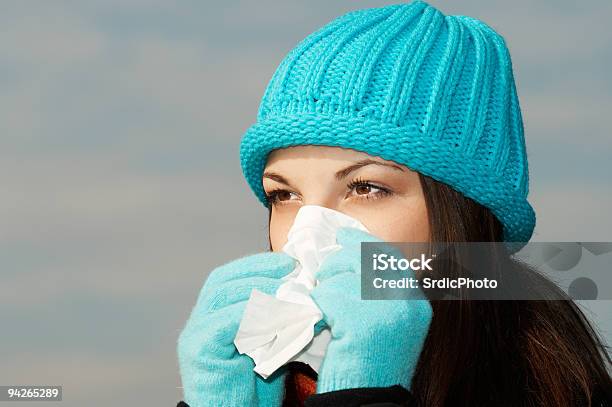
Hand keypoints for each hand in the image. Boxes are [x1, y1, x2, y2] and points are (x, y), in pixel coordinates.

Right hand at [177, 252, 295, 406]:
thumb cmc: (254, 388)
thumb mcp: (269, 343)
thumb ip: (276, 317)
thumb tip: (301, 290)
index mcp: (215, 314)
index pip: (231, 276)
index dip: (258, 264)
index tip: (289, 262)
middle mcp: (201, 320)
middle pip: (223, 280)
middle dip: (260, 271)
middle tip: (292, 273)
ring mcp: (195, 334)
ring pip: (223, 296)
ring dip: (260, 290)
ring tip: (290, 294)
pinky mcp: (198, 350)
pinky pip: (225, 322)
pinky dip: (252, 314)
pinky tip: (277, 317)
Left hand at [310, 227, 432, 392]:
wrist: (368, 400)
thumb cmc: (372, 365)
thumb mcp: (390, 325)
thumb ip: (381, 292)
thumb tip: (354, 256)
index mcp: (416, 302)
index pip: (389, 257)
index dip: (362, 243)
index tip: (344, 236)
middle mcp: (406, 302)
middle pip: (365, 258)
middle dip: (338, 261)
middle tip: (322, 273)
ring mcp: (385, 309)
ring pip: (343, 275)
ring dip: (325, 286)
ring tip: (323, 304)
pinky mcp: (360, 320)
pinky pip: (328, 295)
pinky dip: (318, 303)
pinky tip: (320, 317)